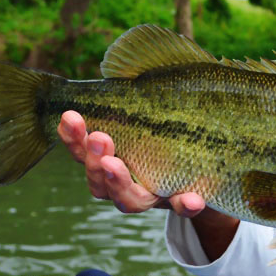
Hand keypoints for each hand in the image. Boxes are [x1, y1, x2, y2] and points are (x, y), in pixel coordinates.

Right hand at [58, 111, 239, 259]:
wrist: (205, 168)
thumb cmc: (164, 135)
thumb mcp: (145, 115)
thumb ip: (127, 99)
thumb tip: (111, 67)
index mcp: (110, 162)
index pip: (82, 153)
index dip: (73, 138)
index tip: (70, 116)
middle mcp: (125, 187)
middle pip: (99, 183)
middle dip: (94, 161)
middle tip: (99, 137)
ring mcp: (153, 198)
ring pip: (130, 201)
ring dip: (121, 184)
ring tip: (116, 164)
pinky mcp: (184, 203)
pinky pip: (184, 207)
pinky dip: (186, 204)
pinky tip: (192, 198)